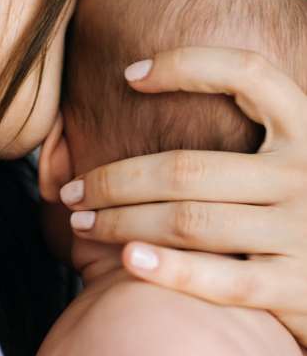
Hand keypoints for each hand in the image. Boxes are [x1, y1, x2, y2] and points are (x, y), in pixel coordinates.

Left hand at [59, 47, 306, 348]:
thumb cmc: (289, 212)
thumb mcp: (279, 163)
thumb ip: (236, 140)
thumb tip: (143, 98)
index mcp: (304, 130)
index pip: (248, 74)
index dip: (186, 65)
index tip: (128, 76)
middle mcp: (306, 174)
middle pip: (186, 169)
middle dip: (114, 180)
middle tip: (72, 192)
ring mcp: (302, 231)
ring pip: (189, 221)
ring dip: (122, 222)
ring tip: (81, 223)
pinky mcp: (298, 289)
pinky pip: (222, 280)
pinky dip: (170, 270)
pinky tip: (129, 260)